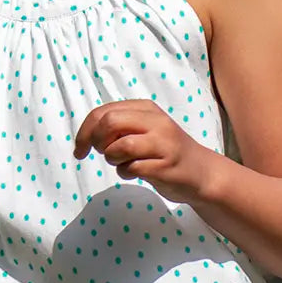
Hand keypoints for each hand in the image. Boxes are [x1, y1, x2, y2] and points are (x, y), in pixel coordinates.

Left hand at [73, 99, 209, 203]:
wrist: (202, 173)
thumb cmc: (166, 152)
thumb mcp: (144, 130)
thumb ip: (120, 127)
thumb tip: (88, 134)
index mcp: (146, 109)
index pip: (103, 112)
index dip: (85, 131)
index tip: (79, 149)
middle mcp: (155, 122)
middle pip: (109, 123)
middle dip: (96, 141)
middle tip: (101, 154)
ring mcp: (162, 144)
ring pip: (119, 146)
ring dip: (112, 158)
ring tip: (122, 163)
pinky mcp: (164, 166)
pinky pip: (131, 168)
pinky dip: (124, 172)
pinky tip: (133, 173)